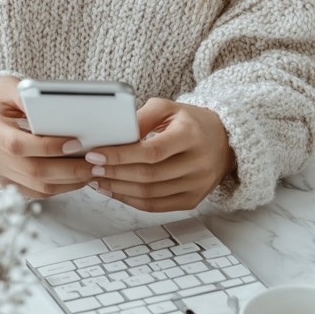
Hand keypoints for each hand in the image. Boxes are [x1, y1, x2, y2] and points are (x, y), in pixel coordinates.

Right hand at [0, 76, 92, 196]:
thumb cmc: (3, 98)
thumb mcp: (9, 85)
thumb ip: (23, 92)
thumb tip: (42, 99)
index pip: (16, 144)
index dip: (47, 147)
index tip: (75, 143)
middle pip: (30, 170)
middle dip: (66, 168)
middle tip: (94, 163)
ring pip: (37, 186)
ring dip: (68, 181)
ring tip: (91, 171)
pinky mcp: (6, 182)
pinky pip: (37, 192)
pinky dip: (61, 187)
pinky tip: (78, 177)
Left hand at [84, 98, 235, 211]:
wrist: (223, 140)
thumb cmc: (190, 122)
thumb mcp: (168, 108)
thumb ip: (141, 117)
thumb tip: (113, 134)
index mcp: (191, 135)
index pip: (151, 151)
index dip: (120, 155)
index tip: (95, 154)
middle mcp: (198, 163)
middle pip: (148, 175)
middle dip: (114, 173)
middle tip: (91, 168)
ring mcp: (197, 184)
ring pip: (150, 193)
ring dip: (118, 188)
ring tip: (97, 180)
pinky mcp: (193, 199)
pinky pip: (156, 205)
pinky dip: (131, 200)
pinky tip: (114, 191)